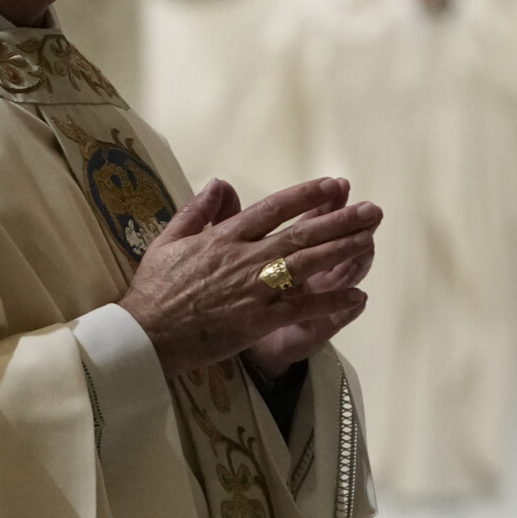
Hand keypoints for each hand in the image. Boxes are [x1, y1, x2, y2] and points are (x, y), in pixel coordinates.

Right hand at [121, 177, 381, 377]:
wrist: (144, 335)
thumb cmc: (154, 289)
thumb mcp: (168, 240)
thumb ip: (197, 211)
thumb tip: (219, 182)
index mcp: (224, 237)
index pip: (274, 208)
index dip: (307, 195)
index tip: (335, 184)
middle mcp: (243, 258)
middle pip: (300, 233)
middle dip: (339, 220)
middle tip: (372, 210)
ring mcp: (252, 290)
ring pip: (306, 265)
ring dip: (341, 251)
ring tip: (370, 239)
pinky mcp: (256, 321)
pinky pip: (301, 309)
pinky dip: (330, 302)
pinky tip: (357, 296)